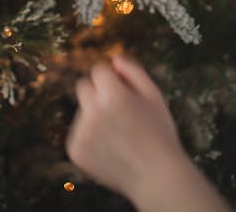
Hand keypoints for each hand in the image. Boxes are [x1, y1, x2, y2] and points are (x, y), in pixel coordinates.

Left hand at [66, 54, 183, 204]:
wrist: (157, 178)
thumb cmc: (159, 133)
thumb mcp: (154, 95)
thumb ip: (133, 70)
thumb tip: (114, 58)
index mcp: (111, 94)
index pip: (98, 70)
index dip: (112, 79)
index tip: (122, 91)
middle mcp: (92, 110)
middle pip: (83, 86)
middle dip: (97, 93)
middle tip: (118, 111)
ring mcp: (81, 132)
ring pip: (82, 111)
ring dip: (94, 116)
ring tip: (118, 135)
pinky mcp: (75, 150)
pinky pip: (78, 133)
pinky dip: (90, 138)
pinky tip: (110, 148)